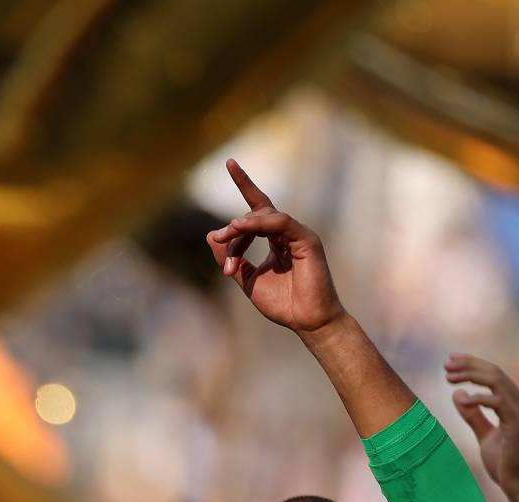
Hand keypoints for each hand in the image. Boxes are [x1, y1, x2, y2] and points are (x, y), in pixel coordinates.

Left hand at [205, 160, 344, 335]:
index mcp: (276, 240)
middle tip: (219, 244)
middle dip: (233, 231)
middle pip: (254, 217)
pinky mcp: (308, 241)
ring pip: (266, 217)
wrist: (306, 322)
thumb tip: (211, 235)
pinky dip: (263, 223)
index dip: (245, 184)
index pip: (258, 207)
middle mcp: (288, 234)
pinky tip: (243, 227)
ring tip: (227, 235)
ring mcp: (299, 235)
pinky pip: (283, 223)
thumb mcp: (247, 279)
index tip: (230, 162)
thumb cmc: (283, 304)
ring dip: (242, 227)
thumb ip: (231, 259)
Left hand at [445, 353, 518, 494]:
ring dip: (471, 375)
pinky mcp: (518, 423)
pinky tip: (463, 401)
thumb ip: (472, 416)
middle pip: (495, 372)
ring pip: (497, 381)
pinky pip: (498, 401)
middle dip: (469, 365)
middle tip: (446, 364)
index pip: (494, 375)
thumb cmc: (506, 463)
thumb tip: (458, 394)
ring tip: (449, 377)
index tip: (450, 363)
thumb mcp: (484, 435)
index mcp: (515, 404)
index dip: (473, 365)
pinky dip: (478, 398)